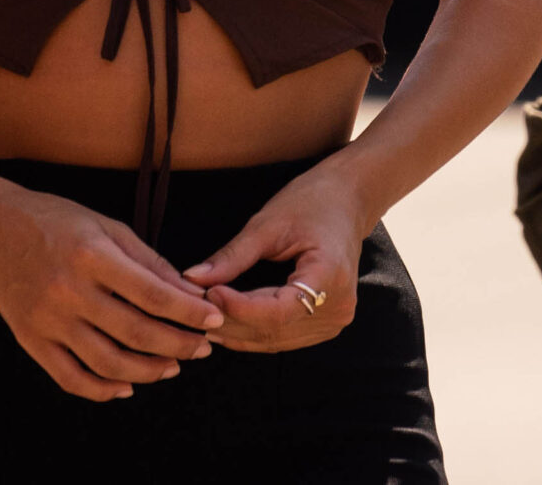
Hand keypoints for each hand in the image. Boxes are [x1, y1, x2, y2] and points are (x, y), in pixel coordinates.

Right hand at [0, 182, 224, 400]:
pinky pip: (71, 379)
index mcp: (91, 256)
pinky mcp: (30, 341)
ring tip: (172, 367)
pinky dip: (103, 390)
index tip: (215, 321)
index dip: (189, 312)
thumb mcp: (105, 226)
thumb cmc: (56, 221)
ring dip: (148, 371)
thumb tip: (190, 293)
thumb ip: (148, 260)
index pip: (153, 294)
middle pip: (135, 333)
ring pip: (108, 363)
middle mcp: (68, 291)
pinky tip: (127, 386)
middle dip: (178, 345)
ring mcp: (47, 320)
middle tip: (203, 350)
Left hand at [182, 161, 368, 352]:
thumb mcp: (269, 223)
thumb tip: (193, 278)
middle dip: (230, 322)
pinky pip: (283, 337)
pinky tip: (226, 322)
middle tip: (193, 307)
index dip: (239, 308)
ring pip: (275, 340)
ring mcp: (334, 321)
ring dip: (237, 332)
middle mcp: (337, 308)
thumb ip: (232, 256)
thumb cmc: (312, 202)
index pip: (278, 311)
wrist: (348, 200)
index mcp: (329, 277)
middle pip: (274, 330)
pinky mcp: (325, 324)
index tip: (208, 292)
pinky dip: (253, 332)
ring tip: (203, 316)